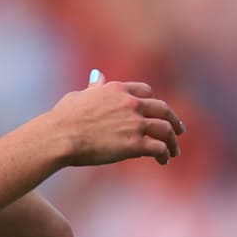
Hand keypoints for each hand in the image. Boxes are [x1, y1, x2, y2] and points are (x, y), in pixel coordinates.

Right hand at [48, 74, 184, 166]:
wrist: (59, 136)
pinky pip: (158, 148)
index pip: (145, 91)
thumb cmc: (62, 118)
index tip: (154, 111)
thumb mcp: (78, 96)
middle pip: (162, 109)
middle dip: (173, 120)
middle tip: (177, 130)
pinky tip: (163, 161)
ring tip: (173, 151)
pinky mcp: (134, 144)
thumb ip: (92, 88)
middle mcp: (130, 103)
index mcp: (116, 90)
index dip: (152, 101)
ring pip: (166, 129)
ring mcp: (134, 123)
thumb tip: (97, 75)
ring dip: (172, 141)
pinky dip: (164, 154)